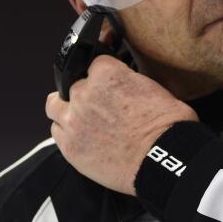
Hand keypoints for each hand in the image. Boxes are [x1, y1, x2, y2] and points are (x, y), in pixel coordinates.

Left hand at [45, 22, 197, 194]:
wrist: (164, 159)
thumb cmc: (168, 126)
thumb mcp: (154, 88)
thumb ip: (130, 81)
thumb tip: (127, 85)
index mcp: (106, 73)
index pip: (93, 62)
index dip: (103, 74)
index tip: (109, 83)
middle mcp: (84, 93)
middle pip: (70, 84)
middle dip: (84, 92)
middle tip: (99, 105)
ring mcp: (73, 120)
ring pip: (54, 107)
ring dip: (66, 110)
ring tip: (82, 119)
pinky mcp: (70, 146)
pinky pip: (57, 133)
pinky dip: (67, 133)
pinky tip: (82, 138)